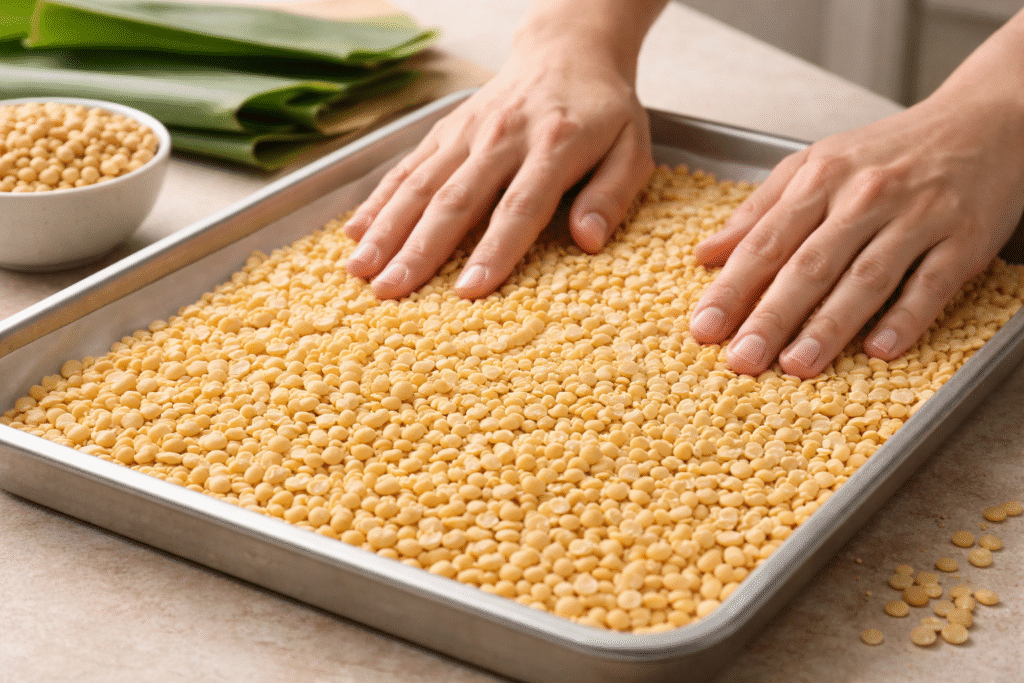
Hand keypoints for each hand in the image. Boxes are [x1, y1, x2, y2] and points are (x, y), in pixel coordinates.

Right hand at [342, 35, 653, 299]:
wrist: (568, 50)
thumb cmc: (604, 111)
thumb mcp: (633, 147)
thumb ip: (613, 194)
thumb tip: (588, 241)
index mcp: (554, 145)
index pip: (519, 206)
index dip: (494, 250)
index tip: (469, 289)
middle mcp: (502, 137)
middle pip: (455, 200)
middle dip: (419, 250)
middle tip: (390, 292)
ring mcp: (468, 132)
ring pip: (421, 184)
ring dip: (387, 229)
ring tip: (360, 271)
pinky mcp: (446, 130)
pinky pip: (407, 166)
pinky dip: (379, 199)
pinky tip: (355, 233)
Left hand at [689, 90, 1023, 378]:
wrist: (987, 120)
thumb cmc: (891, 152)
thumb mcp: (817, 163)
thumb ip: (760, 209)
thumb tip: (706, 253)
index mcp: (821, 176)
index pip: (767, 240)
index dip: (732, 287)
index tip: (704, 327)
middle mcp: (866, 195)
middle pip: (809, 264)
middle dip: (771, 316)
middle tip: (741, 359)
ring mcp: (918, 216)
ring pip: (865, 277)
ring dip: (829, 325)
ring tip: (797, 364)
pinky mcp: (965, 238)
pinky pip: (932, 284)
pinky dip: (906, 317)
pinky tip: (879, 349)